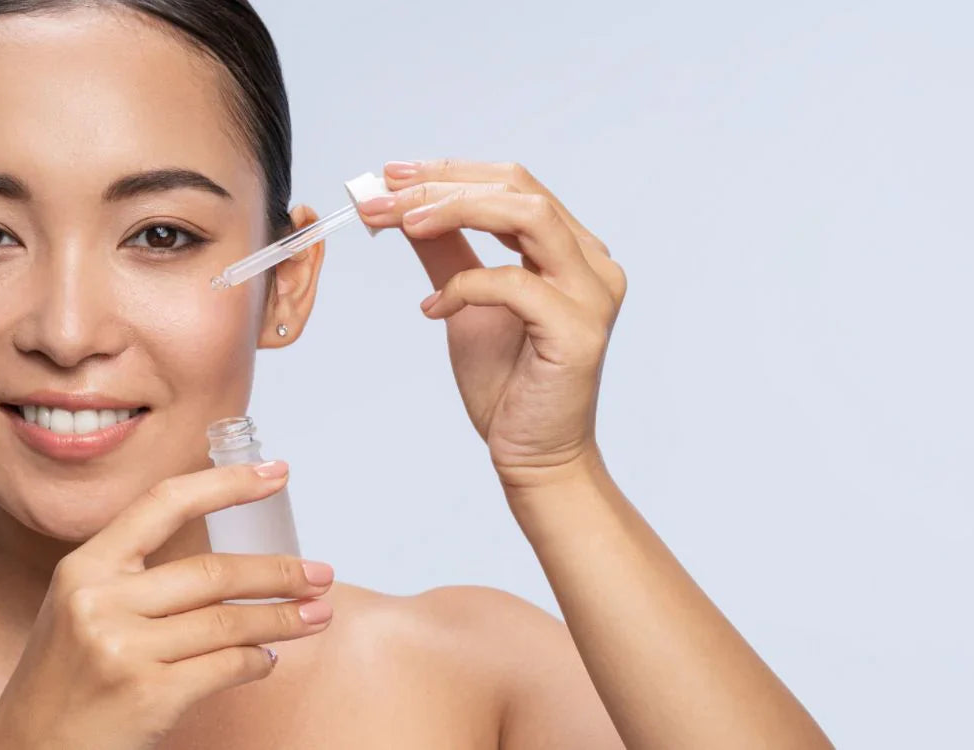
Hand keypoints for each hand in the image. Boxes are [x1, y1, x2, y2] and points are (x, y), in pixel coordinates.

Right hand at [0, 463, 335, 749]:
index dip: (226, 484)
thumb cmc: (63, 683)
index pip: (164, 503)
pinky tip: (265, 660)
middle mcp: (100, 601)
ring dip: (283, 619)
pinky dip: (255, 662)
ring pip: (228, 621)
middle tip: (321, 575)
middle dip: (279, 572)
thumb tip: (230, 568)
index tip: (276, 474)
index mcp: (84, 568)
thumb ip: (136, 582)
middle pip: (213, 571)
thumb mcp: (80, 612)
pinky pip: (225, 666)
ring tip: (316, 616)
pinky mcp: (148, 694)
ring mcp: (122, 648)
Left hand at [356, 159, 626, 487]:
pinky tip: (432, 309)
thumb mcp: (463, 300)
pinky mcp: (578, 330)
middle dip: (442, 185)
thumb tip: (403, 205)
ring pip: (526, 215)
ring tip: (403, 225)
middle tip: (382, 197)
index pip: (512, 183)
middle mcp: (592, 262)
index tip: (389, 175)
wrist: (533, 455)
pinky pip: (514, 284)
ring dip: (454, 211)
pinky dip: (464, 286)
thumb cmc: (506, 384)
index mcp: (571, 248)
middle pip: (517, 188)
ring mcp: (591, 294)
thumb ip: (443, 250)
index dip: (448, 171)